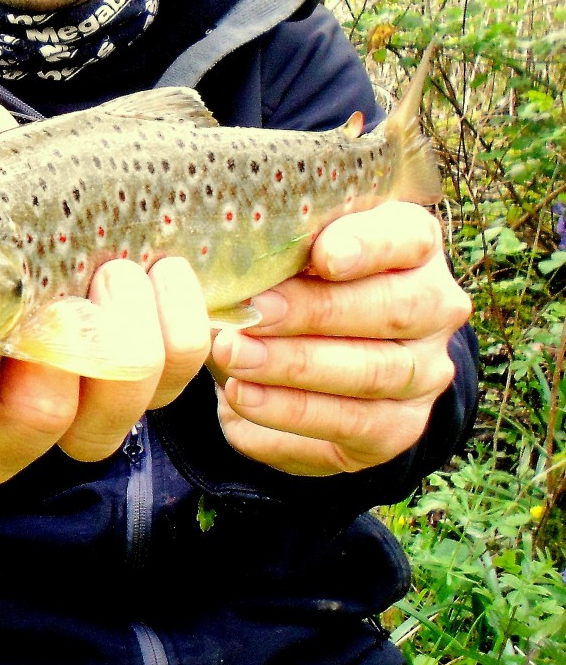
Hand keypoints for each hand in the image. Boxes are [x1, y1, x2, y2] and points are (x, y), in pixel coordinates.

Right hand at [0, 256, 211, 485]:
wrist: (52, 160)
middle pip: (11, 446)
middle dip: (45, 386)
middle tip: (63, 304)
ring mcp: (73, 387)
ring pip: (97, 429)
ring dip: (118, 346)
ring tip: (120, 270)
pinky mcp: (143, 366)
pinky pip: (173, 381)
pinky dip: (179, 326)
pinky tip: (167, 273)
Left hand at [210, 201, 471, 475]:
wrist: (303, 364)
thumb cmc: (292, 283)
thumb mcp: (289, 254)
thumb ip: (279, 247)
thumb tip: (229, 256)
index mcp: (413, 244)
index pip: (410, 237)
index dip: (369, 245)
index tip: (324, 255)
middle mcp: (434, 307)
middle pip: (392, 309)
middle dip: (314, 312)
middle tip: (253, 312)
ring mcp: (424, 372)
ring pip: (372, 371)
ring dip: (294, 365)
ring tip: (233, 356)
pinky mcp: (397, 427)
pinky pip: (350, 423)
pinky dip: (289, 411)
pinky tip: (242, 396)